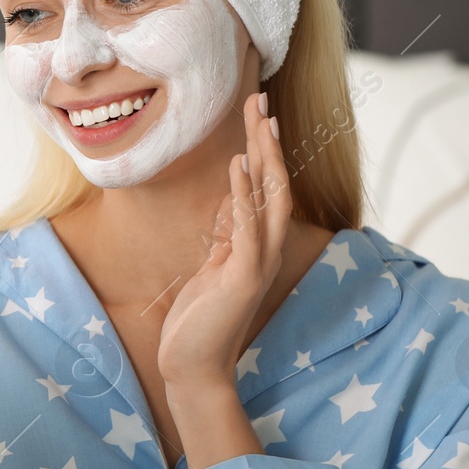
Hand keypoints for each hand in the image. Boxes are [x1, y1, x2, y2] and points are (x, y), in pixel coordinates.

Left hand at [158, 90, 291, 388]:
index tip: (259, 113)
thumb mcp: (213, 266)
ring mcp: (256, 264)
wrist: (194, 367)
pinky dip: (242, 196)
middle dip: (266, 141)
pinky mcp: (240, 278)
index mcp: (258, 246)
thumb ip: (227, 236)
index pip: (267, 188)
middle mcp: (265, 250)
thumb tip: (233, 201)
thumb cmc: (201, 320)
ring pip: (268, 200)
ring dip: (262, 157)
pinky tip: (237, 166)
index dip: (264, 150)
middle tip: (260, 100)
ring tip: (257, 120)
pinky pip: (245, 229)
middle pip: (274, 184)